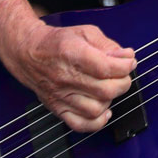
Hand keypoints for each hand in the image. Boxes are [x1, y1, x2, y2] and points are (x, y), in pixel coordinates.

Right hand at [6, 22, 136, 132]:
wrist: (28, 53)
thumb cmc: (57, 42)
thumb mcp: (85, 32)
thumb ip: (108, 45)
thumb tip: (127, 57)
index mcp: (73, 54)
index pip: (106, 68)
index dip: (125, 66)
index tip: (129, 62)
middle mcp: (65, 77)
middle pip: (105, 90)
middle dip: (123, 82)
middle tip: (123, 75)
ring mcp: (61, 96)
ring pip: (96, 109)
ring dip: (111, 99)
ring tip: (110, 88)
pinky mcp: (57, 108)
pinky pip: (80, 124)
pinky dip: (96, 122)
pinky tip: (104, 111)